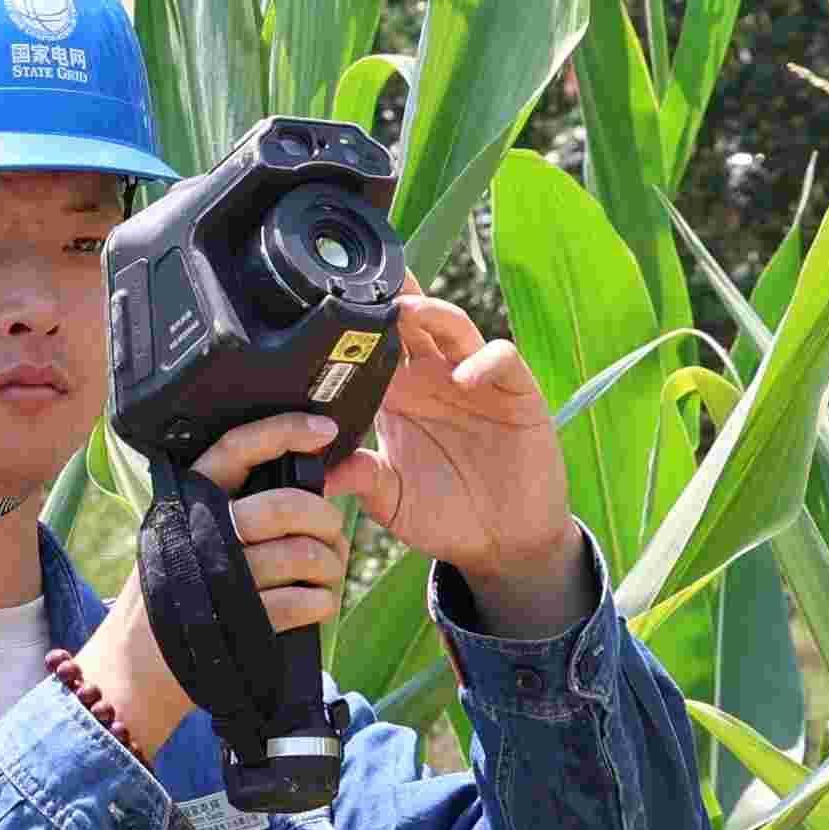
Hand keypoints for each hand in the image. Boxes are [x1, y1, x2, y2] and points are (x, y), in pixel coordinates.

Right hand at [66, 414, 362, 758]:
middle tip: (333, 532)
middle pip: (284, 506)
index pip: (235, 449)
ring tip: (329, 575)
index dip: (282, 432)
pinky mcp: (237, 622)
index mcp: (187, 501)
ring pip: (299, 555)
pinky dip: (320, 602)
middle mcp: (198, 532)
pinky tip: (320, 604)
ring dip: (329, 565)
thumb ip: (229, 509)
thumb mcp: (180, 538)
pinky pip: (299, 602)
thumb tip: (305, 486)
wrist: (135, 666)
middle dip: (324, 519)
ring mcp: (218, 579)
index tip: (324, 429)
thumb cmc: (172, 595)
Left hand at [330, 294, 583, 635]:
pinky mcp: (515, 393)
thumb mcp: (390, 498)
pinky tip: (463, 378)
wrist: (500, 542)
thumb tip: (313, 469)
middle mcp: (433, 378)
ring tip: (405, 312)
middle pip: (410, 321)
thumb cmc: (442, 515)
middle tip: (364, 287)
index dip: (352, 328)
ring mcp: (475, 381)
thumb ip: (359, 477)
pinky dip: (483, 360)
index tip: (324, 312)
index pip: (371, 347)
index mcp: (397, 396)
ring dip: (430, 312)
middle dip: (389, 298)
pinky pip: (501, 358)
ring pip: (453, 325)